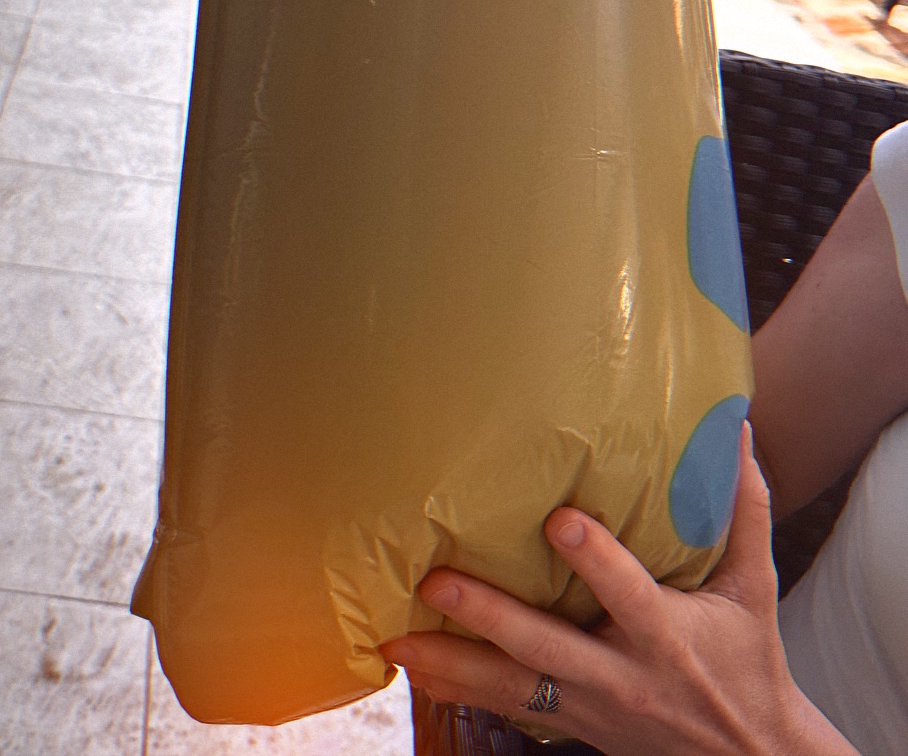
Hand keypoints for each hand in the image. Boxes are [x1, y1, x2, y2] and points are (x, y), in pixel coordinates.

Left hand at [380, 427, 857, 755]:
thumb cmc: (748, 660)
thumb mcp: (755, 589)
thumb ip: (744, 509)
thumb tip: (740, 427)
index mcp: (668, 637)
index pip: (630, 596)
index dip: (597, 561)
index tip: (559, 519)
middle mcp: (621, 676)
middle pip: (546, 649)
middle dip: (490, 617)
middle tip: (438, 580)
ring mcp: (589, 707)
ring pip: (511, 688)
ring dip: (450, 663)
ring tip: (396, 634)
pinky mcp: (570, 722)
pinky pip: (505, 709)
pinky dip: (455, 690)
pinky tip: (411, 667)